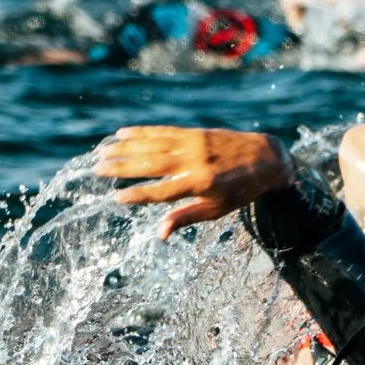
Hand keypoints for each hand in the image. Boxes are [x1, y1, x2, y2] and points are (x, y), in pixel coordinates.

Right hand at [94, 126, 289, 237]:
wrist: (266, 158)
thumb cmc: (241, 190)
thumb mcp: (217, 210)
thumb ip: (186, 217)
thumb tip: (159, 233)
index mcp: (201, 185)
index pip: (163, 192)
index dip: (139, 195)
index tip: (117, 198)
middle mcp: (195, 163)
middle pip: (152, 165)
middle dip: (123, 167)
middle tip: (97, 169)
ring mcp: (195, 145)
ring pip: (154, 145)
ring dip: (126, 147)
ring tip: (103, 151)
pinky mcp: (195, 133)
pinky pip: (164, 132)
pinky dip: (143, 132)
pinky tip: (123, 133)